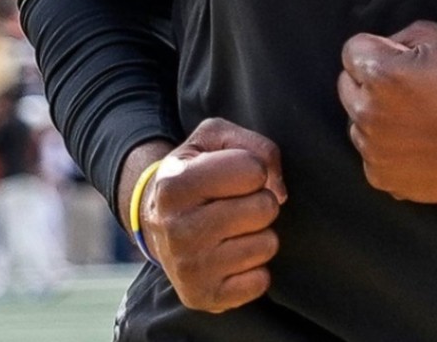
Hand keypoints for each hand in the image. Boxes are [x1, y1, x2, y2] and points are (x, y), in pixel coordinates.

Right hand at [138, 119, 285, 314]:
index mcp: (174, 184)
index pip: (253, 170)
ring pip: (267, 245)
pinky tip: (232, 256)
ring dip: (259, 234)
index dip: (253, 169)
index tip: (234, 176)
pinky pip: (261, 282)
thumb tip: (279, 191)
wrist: (156, 223)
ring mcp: (189, 268)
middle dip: (260, 201)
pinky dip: (255, 268)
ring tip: (233, 229)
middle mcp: (176, 229)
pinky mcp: (204, 297)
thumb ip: (255, 145)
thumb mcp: (214, 139)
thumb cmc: (194, 173)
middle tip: (236, 204)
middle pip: (265, 208)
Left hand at [338, 20, 436, 203]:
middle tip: (405, 90)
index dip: (375, 51)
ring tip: (414, 120)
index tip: (396, 61)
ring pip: (357, 124)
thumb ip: (395, 39)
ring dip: (376, 118)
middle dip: (369, 83)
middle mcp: (369, 113)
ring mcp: (374, 150)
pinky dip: (386, 151)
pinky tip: (415, 145)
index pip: (350, 52)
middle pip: (346, 88)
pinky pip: (370, 156)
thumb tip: (377, 52)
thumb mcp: (434, 37)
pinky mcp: (383, 178)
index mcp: (379, 74)